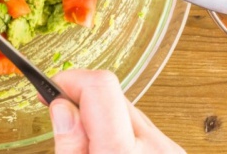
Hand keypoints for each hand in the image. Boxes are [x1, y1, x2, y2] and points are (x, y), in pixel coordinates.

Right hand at [49, 69, 184, 153]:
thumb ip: (69, 143)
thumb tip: (62, 106)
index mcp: (121, 153)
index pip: (100, 86)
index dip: (71, 80)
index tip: (52, 90)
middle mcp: (154, 147)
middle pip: (112, 94)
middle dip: (82, 101)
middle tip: (62, 120)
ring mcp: (169, 148)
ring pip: (125, 109)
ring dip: (101, 117)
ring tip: (89, 143)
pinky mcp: (173, 150)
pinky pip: (139, 126)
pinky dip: (119, 131)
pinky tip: (109, 148)